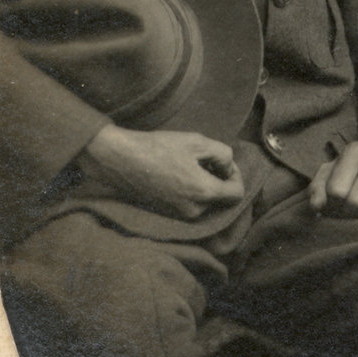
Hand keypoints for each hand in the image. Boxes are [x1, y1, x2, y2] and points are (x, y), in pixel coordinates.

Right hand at [79, 125, 244, 218]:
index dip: (236, 175)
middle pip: (221, 198)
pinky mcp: (167, 214)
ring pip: (205, 202)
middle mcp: (194, 211)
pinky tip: (176, 174)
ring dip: (203, 185)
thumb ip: (223, 154)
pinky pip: (189, 204)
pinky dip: (190, 191)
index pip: (237, 195)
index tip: (222, 163)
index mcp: (204, 193)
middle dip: (218, 179)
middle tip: (202, 160)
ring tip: (186, 165)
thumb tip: (228, 169)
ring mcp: (179, 215)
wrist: (121, 159)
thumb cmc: (159, 147)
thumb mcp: (198, 141)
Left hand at [308, 141, 357, 217]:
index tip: (333, 207)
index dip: (331, 206)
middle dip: (347, 215)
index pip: (337, 191)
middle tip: (346, 215)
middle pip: (356, 202)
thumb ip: (317, 190)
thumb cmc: (348, 174)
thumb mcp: (328, 176)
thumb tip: (318, 207)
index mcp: (355, 151)